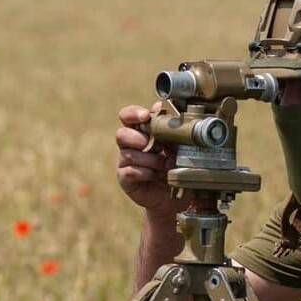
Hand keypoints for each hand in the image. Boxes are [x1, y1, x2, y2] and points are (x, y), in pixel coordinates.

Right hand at [115, 102, 187, 221]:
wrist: (178, 195)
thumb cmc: (177, 165)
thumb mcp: (178, 144)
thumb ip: (170, 126)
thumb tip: (159, 105)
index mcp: (142, 131)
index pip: (128, 116)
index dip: (133, 114)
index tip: (145, 116)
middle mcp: (131, 145)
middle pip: (122, 134)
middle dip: (138, 138)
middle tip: (153, 145)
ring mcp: (126, 162)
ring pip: (128, 154)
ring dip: (149, 159)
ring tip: (165, 165)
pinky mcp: (126, 179)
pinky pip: (129, 172)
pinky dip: (145, 172)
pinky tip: (157, 175)